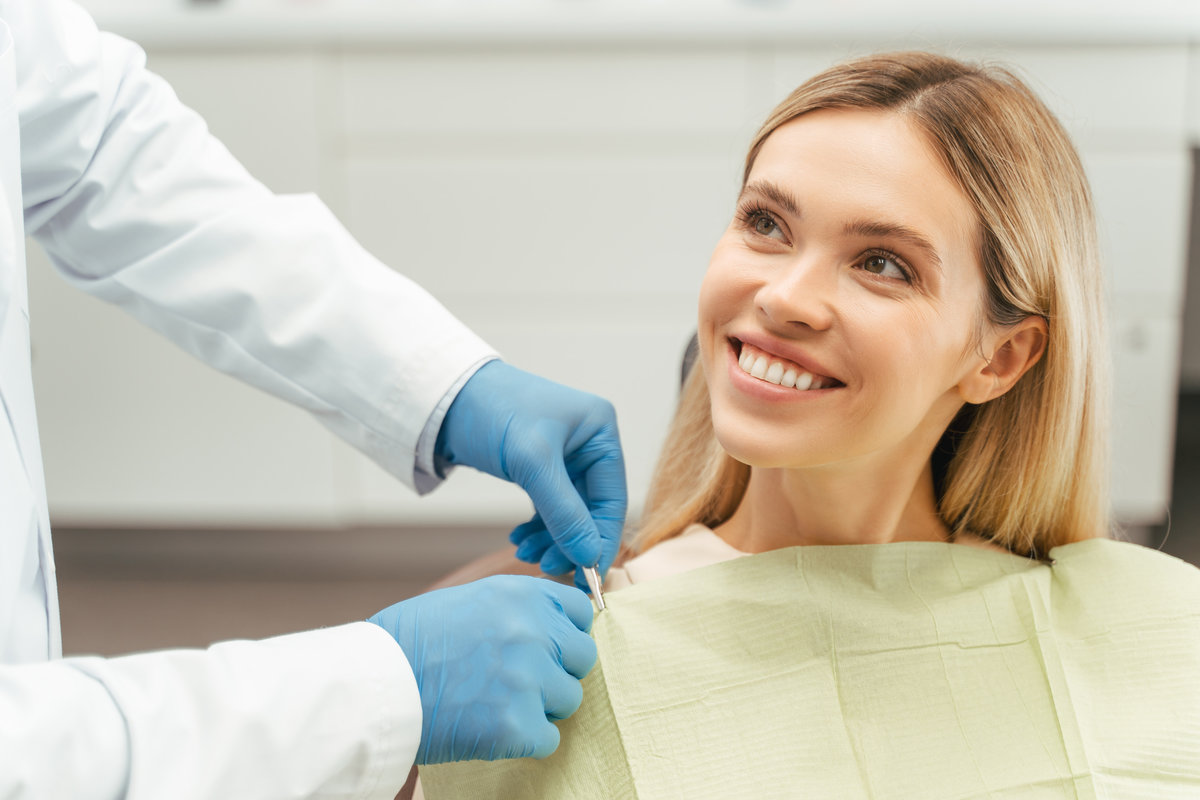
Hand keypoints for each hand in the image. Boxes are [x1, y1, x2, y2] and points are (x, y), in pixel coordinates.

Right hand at [368, 576, 597, 763]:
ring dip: (541, 705)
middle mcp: (532, 631)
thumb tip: (552, 624)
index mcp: (521, 595)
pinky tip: (491, 728)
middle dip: (557, 670)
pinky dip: (524, 740)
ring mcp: (528, 679)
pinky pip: (549, 738)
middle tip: (519, 680)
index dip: (565, 631)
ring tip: (497, 703)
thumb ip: (516, 609)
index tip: (548, 646)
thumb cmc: (409, 642)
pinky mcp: (518, 726)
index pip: (579, 611)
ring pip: (569, 698)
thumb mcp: (469, 600)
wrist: (373, 686)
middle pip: (582, 656)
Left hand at [436, 361, 626, 585]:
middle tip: (548, 567)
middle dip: (571, 542)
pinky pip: (550, 508)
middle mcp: (589, 444)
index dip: (601, 539)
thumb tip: (589, 557)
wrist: (447, 396)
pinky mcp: (542, 469)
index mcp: (600, 432)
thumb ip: (563, 512)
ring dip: (552, 539)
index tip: (587, 576)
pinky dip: (538, 528)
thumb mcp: (531, 462)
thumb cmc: (493, 411)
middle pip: (592, 509)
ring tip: (525, 554)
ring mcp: (566, 457)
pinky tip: (519, 540)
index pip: (613, 499)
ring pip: (570, 513)